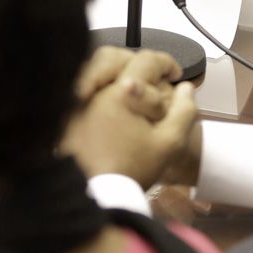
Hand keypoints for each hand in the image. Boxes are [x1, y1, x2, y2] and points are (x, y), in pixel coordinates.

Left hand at [62, 47, 198, 186]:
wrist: (94, 197)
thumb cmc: (131, 169)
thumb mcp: (168, 144)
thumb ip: (183, 112)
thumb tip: (187, 87)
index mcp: (120, 93)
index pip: (145, 61)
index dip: (166, 63)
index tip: (176, 75)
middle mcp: (94, 89)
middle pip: (111, 56)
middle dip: (135, 60)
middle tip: (150, 76)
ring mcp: (75, 101)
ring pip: (91, 69)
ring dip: (113, 71)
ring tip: (130, 87)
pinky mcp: (65, 114)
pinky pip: (78, 87)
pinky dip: (95, 85)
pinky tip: (109, 101)